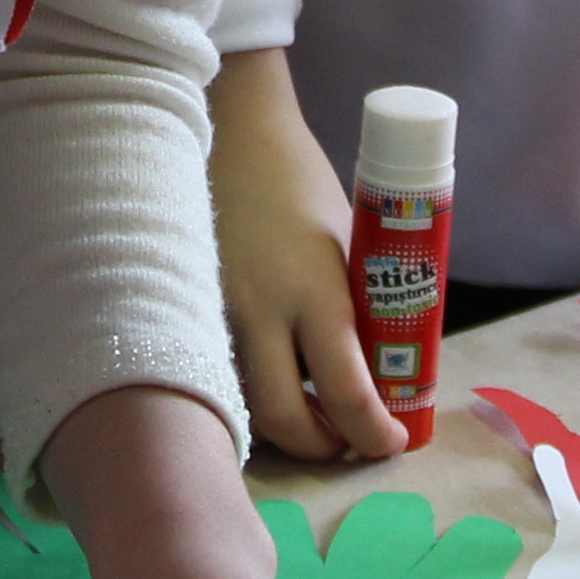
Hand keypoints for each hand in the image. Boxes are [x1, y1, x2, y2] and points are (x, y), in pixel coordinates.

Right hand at [207, 50, 402, 463]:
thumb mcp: (347, 248)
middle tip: (342, 442)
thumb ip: (354, 309)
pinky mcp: (187, 308)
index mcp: (315, 291)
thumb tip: (377, 371)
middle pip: (283, 420)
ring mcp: (216, 312)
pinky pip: (220, 369)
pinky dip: (248, 387)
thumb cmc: (302, 185)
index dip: (372, 433)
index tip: (392, 443)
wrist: (233, 132)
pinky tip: (269, 374)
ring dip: (281, 421)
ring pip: (244, 401)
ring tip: (311, 412)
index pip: (347, 391)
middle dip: (318, 447)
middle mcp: (260, 311)